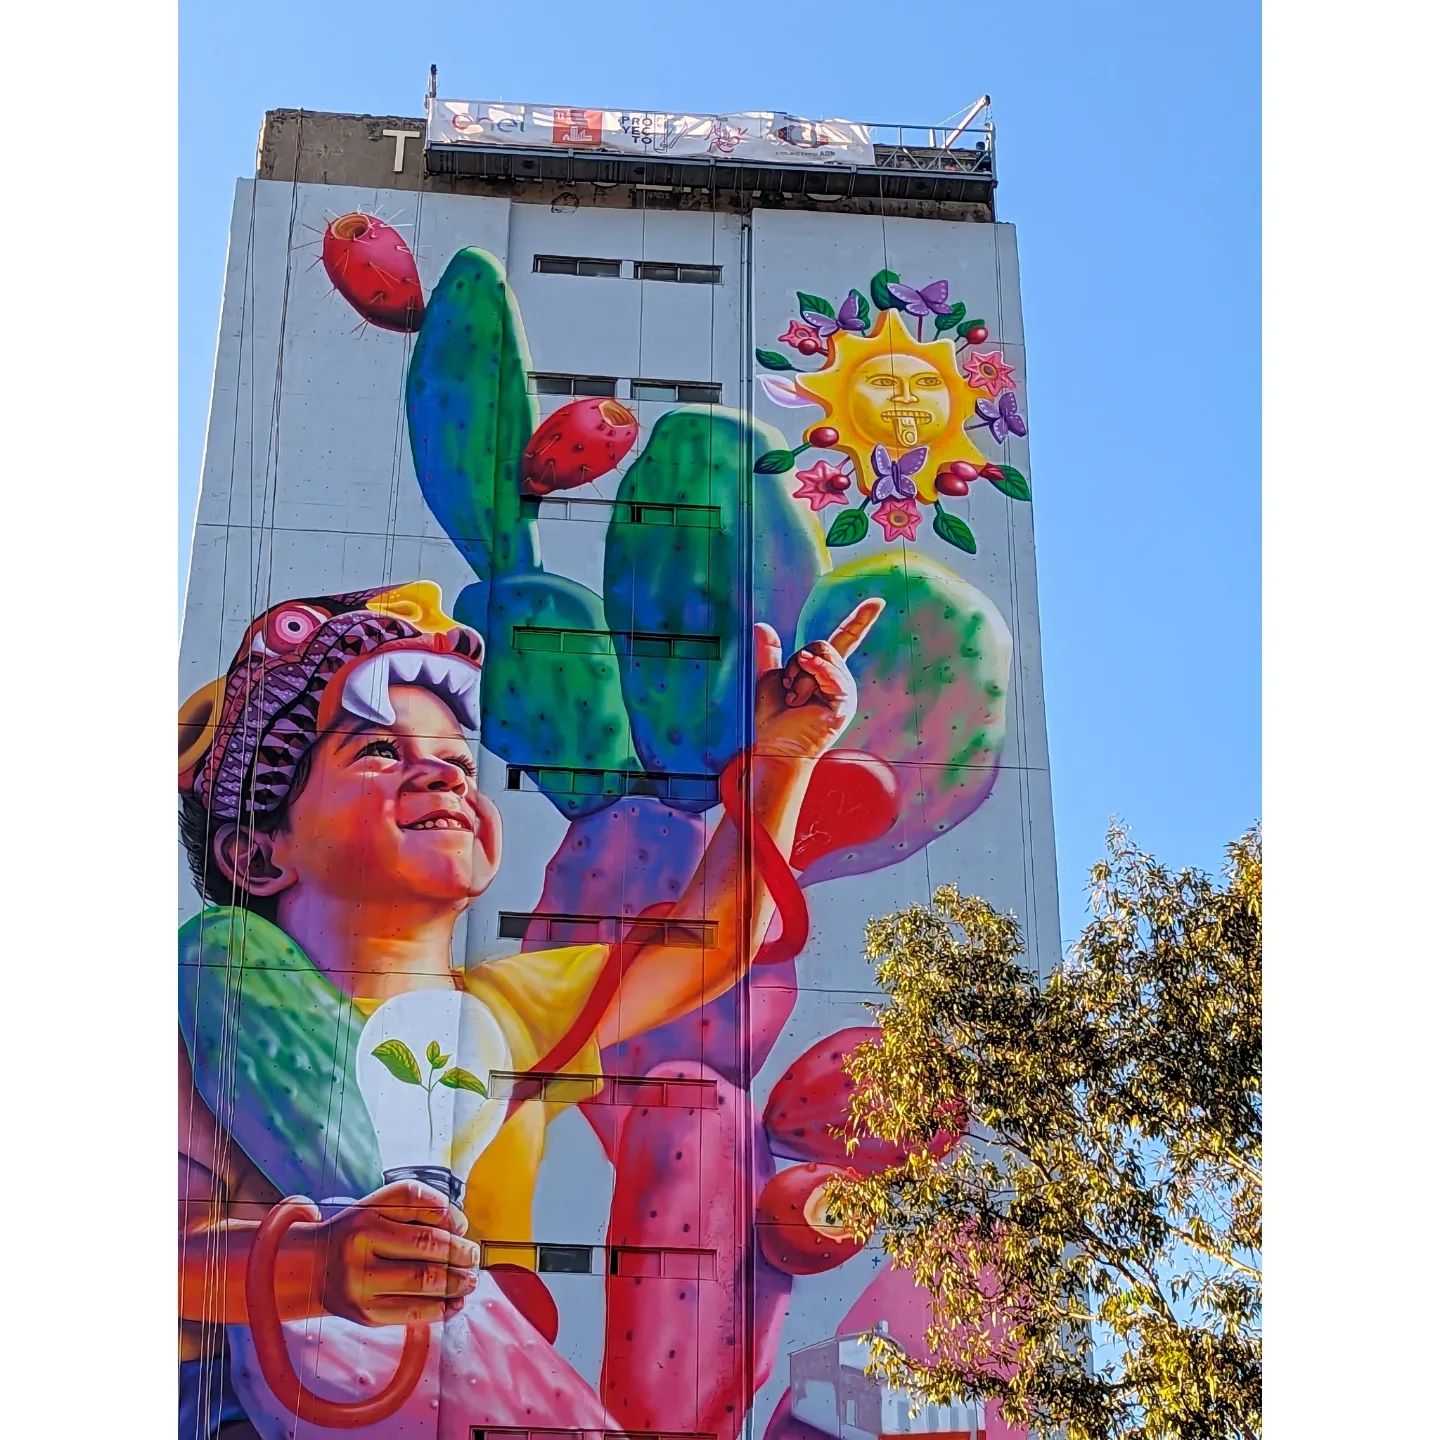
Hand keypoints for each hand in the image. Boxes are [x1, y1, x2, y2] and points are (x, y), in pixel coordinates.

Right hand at [294, 1180, 479, 1327]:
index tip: (462, 1224)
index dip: (448, 1213)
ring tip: (470, 1281)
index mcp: (365, 1215)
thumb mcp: (376, 1209)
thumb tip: (459, 1226)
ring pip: (423, 1281)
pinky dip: (441, 1309)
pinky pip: (413, 1313)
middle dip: (459, 1251)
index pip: (417, 1204)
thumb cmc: (356, 1235)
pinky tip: (455, 1303)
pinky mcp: (366, 1315)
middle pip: (425, 1245)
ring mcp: (361, 1284)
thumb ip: (415, 1208)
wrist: (312, 1271)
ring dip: (457, 1282)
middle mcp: (360, 1247)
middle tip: (473, 1256)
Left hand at [753, 599, 884, 760]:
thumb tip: (762, 625)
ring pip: (822, 657)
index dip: (860, 620)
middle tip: (788, 689)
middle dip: (796, 663)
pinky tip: (802, 690)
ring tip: (794, 699)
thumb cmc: (774, 717)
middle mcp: (838, 678)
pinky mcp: (845, 703)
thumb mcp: (769, 677)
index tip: (876, 602)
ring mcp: (844, 690)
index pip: (845, 638)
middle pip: (821, 644)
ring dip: (798, 676)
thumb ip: (768, 652)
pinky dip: (816, 673)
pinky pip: (833, 675)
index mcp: (824, 670)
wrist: (776, 745)